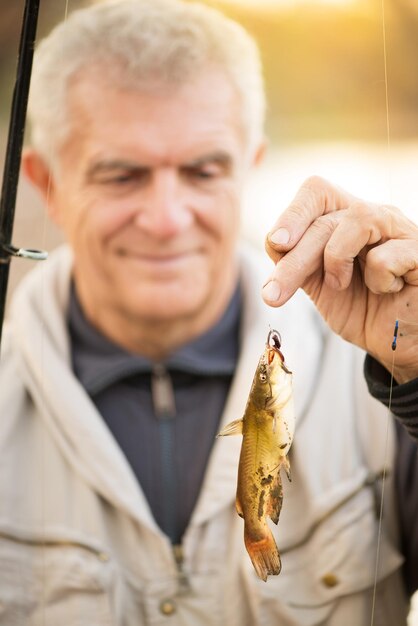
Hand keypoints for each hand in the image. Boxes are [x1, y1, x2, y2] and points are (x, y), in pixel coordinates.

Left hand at [262, 176, 417, 382]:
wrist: (401, 343)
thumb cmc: (364, 310)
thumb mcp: (320, 286)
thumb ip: (297, 260)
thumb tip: (274, 241)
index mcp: (346, 219)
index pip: (317, 192)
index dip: (293, 213)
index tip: (276, 244)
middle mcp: (374, 216)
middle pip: (325, 219)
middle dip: (295, 260)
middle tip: (273, 295)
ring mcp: (400, 230)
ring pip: (356, 219)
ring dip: (335, 260)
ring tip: (340, 285)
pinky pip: (386, 256)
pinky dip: (378, 281)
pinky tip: (389, 290)